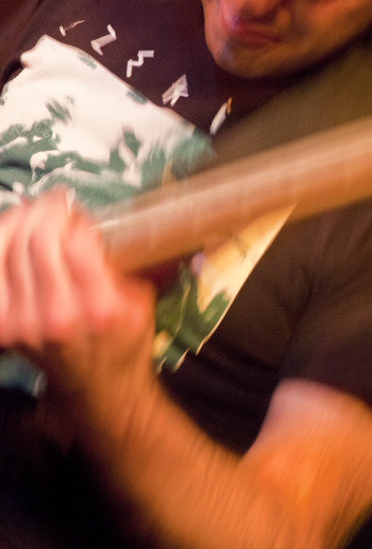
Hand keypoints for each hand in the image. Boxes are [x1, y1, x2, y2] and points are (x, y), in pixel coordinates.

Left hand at [0, 190, 156, 429]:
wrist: (100, 387)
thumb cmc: (124, 337)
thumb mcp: (140, 297)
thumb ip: (120, 261)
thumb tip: (92, 219)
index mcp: (99, 308)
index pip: (74, 241)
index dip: (74, 216)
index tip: (78, 212)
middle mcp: (59, 317)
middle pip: (38, 241)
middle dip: (47, 210)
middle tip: (56, 202)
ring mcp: (24, 324)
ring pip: (9, 249)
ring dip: (21, 220)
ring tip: (34, 212)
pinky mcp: (3, 328)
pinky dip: (1, 242)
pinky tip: (13, 232)